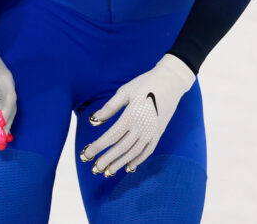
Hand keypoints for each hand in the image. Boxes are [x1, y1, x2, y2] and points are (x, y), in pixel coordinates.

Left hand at [0, 18, 16, 149]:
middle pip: (10, 107)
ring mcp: (1, 94)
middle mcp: (6, 88)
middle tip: (1, 138)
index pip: (10, 97)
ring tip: (1, 142)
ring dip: (4, 126)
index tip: (0, 121)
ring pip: (6, 112)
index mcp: (5, 78)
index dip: (6, 109)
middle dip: (7, 122)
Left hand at [79, 54, 194, 176]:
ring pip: (134, 153)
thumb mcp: (124, 92)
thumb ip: (109, 108)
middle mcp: (142, 127)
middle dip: (107, 159)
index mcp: (131, 116)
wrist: (170, 82)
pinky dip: (138, 160)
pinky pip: (148, 151)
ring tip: (108, 172)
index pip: (111, 136)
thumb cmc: (144, 84)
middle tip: (94, 169)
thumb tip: (93, 121)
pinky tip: (129, 167)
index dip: (98, 147)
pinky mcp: (158, 133)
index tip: (86, 154)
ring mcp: (152, 132)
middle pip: (121, 148)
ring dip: (120, 163)